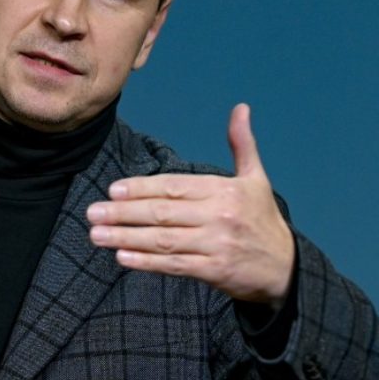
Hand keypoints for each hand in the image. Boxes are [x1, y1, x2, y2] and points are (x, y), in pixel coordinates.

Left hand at [86, 104, 294, 307]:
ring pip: (163, 240)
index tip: (113, 191)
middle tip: (92, 213)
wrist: (286, 268)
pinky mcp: (214, 271)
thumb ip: (243, 145)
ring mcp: (216, 245)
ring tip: (97, 235)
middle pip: (163, 213)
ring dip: (126, 238)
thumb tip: (241, 108)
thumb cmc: (263, 219)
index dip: (141, 189)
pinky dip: (146, 262)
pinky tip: (121, 257)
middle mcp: (220, 216)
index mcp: (225, 191)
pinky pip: (174, 265)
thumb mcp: (256, 179)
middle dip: (124, 214)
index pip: (174, 187)